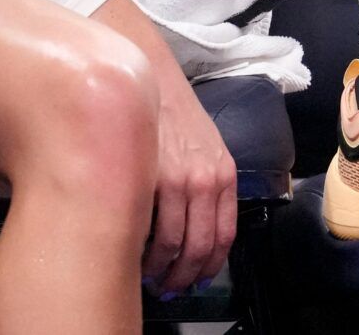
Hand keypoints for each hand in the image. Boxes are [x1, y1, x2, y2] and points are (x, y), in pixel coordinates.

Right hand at [142, 80, 236, 296]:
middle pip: (200, 246)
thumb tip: (196, 224)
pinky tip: (134, 250)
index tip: (196, 278)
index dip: (209, 266)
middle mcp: (206, 179)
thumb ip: (208, 181)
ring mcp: (179, 178)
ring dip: (161, 267)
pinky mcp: (151, 174)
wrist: (146, 73)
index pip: (224, 237)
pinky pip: (150, 224)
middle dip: (184, 275)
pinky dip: (142, 247)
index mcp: (224, 174)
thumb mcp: (204, 144)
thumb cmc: (170, 108)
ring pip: (174, 243)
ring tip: (149, 274)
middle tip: (169, 285)